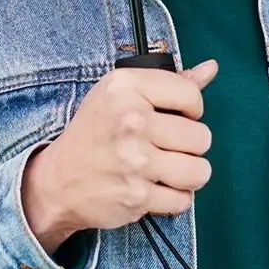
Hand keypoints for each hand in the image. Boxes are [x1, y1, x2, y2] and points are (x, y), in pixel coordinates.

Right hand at [22, 59, 217, 253]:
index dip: (192, 109)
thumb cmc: (95, 132)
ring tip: (172, 169)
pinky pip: (183, 200)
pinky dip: (175, 197)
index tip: (180, 116)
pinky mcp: (137, 196)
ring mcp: (135, 161)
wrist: (56, 180)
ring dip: (190, 174)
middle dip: (191, 145)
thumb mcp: (122, 94)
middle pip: (201, 137)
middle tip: (169, 146)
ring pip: (200, 171)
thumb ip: (171, 82)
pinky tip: (158, 187)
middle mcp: (131, 121)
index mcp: (127, 87)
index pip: (191, 95)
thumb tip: (211, 68)